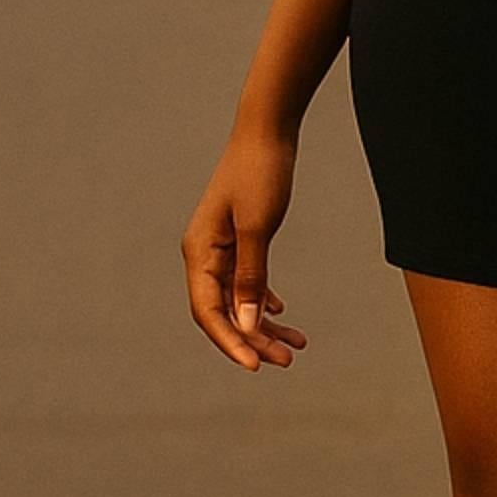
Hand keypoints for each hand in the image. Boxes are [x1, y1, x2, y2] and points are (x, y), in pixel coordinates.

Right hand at [181, 126, 308, 371]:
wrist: (267, 131)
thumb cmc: (260, 173)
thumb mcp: (258, 228)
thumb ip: (251, 277)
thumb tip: (246, 322)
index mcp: (200, 252)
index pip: (209, 312)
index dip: (231, 342)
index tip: (257, 365)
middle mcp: (205, 253)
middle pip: (224, 312)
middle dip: (255, 339)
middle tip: (288, 359)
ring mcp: (221, 247)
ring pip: (238, 299)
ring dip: (263, 324)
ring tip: (296, 345)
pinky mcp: (238, 238)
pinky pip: (246, 280)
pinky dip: (263, 299)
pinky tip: (282, 312)